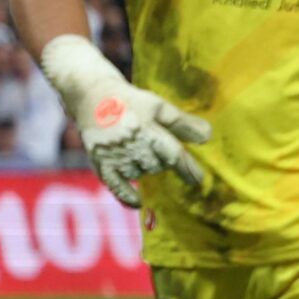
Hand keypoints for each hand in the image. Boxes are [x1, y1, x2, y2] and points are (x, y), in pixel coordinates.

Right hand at [39, 36, 209, 207]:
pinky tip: (137, 203)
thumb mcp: (159, 106)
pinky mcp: (99, 161)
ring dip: (145, 169)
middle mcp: (129, 144)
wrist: (90, 95)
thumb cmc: (131, 101)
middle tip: (156, 146)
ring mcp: (113, 155)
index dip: (188, 169)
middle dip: (163, 162)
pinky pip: (115, 185)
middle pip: (157, 166)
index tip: (199, 179)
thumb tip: (207, 137)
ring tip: (140, 152)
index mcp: (146, 129)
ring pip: (139, 174)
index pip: (173, 155)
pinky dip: (125, 196)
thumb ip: (183, 122)